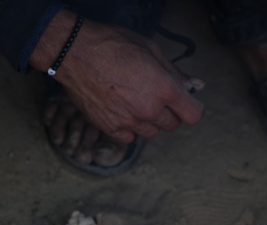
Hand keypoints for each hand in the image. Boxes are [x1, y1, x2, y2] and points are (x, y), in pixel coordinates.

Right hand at [29, 10, 203, 143]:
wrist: (74, 52)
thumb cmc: (112, 45)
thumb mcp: (150, 49)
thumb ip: (174, 72)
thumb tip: (192, 86)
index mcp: (163, 89)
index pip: (193, 115)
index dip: (192, 108)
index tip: (186, 103)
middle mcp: (149, 109)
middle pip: (172, 125)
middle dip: (169, 112)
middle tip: (155, 96)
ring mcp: (129, 121)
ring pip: (151, 133)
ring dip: (149, 121)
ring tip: (135, 101)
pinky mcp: (110, 128)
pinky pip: (129, 137)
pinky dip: (129, 128)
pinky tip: (122, 110)